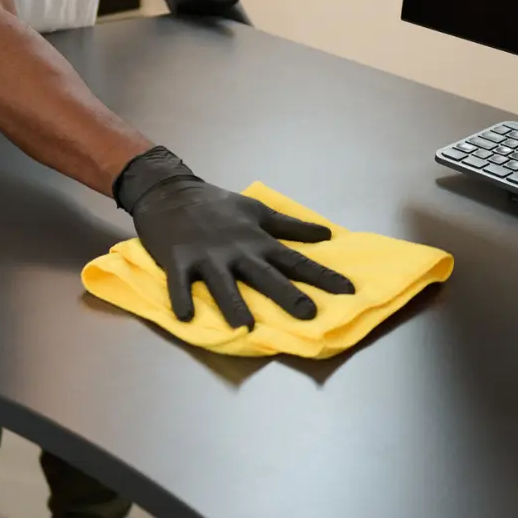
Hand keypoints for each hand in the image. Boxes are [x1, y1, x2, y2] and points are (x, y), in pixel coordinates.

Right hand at [116, 147, 354, 328]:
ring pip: (222, 283)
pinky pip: (180, 283)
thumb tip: (326, 235)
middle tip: (308, 314)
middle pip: (265, 275)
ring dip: (233, 304)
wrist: (170, 192)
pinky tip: (186, 317)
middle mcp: (236, 250)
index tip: (348, 291)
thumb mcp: (257, 211)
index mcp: (257, 239)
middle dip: (287, 294)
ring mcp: (206, 256)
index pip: (296, 260)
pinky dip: (181, 298)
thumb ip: (290, 227)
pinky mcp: (178, 260)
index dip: (322, 276)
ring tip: (244, 326)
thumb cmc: (216, 205)